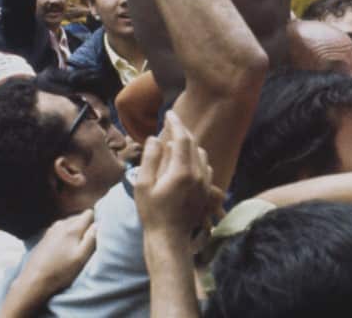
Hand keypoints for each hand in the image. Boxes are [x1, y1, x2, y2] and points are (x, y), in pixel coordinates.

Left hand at [19, 210, 97, 294]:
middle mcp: (61, 224)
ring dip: (74, 231)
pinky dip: (64, 236)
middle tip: (86, 243)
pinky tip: (62, 250)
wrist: (33, 280)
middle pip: (79, 217)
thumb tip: (99, 223)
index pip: (89, 213)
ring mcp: (50, 230)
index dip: (95, 221)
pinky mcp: (44, 237)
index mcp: (72, 228)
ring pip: (69, 224)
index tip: (96, 233)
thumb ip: (92, 238)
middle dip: (85, 226)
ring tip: (74, 247)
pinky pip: (60, 230)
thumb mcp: (81, 257)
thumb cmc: (60, 271)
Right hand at [134, 111, 222, 239]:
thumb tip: (155, 139)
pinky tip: (185, 161)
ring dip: (189, 145)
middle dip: (182, 131)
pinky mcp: (207, 190)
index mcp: (182, 171)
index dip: (176, 123)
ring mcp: (205, 182)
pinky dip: (195, 158)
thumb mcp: (143, 185)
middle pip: (193, 143)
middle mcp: (198, 174)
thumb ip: (150, 159)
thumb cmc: (152, 213)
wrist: (170, 238)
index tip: (169, 114)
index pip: (182, 138)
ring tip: (175, 142)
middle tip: (171, 123)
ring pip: (201, 154)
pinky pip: (204, 166)